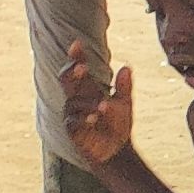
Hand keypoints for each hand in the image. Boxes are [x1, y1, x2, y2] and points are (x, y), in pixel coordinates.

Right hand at [57, 43, 133, 168]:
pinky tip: (95, 118)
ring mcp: (72, 113)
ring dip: (90, 103)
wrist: (116, 148)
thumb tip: (127, 67)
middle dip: (72, 72)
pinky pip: (74, 120)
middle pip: (66, 80)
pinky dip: (85, 118)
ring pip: (74, 102)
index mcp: (88, 89)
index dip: (76, 57)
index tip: (76, 44)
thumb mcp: (125, 103)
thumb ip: (124, 87)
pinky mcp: (72, 128)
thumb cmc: (117, 123)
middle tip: (82, 67)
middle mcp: (77, 98)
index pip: (78, 70)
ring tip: (105, 106)